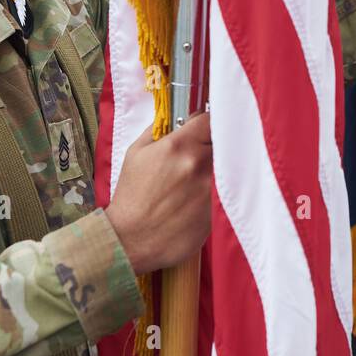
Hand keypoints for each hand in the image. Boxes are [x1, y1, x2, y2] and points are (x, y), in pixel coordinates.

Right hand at [104, 112, 212, 274]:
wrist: (129, 240)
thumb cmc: (132, 196)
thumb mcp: (136, 153)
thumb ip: (159, 129)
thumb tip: (177, 116)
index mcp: (178, 146)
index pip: (210, 119)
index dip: (209, 121)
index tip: (206, 127)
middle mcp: (198, 166)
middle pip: (223, 143)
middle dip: (214, 146)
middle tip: (201, 155)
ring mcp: (209, 191)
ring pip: (226, 170)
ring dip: (216, 171)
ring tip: (194, 183)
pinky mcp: (215, 214)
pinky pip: (223, 196)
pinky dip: (214, 196)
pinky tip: (195, 203)